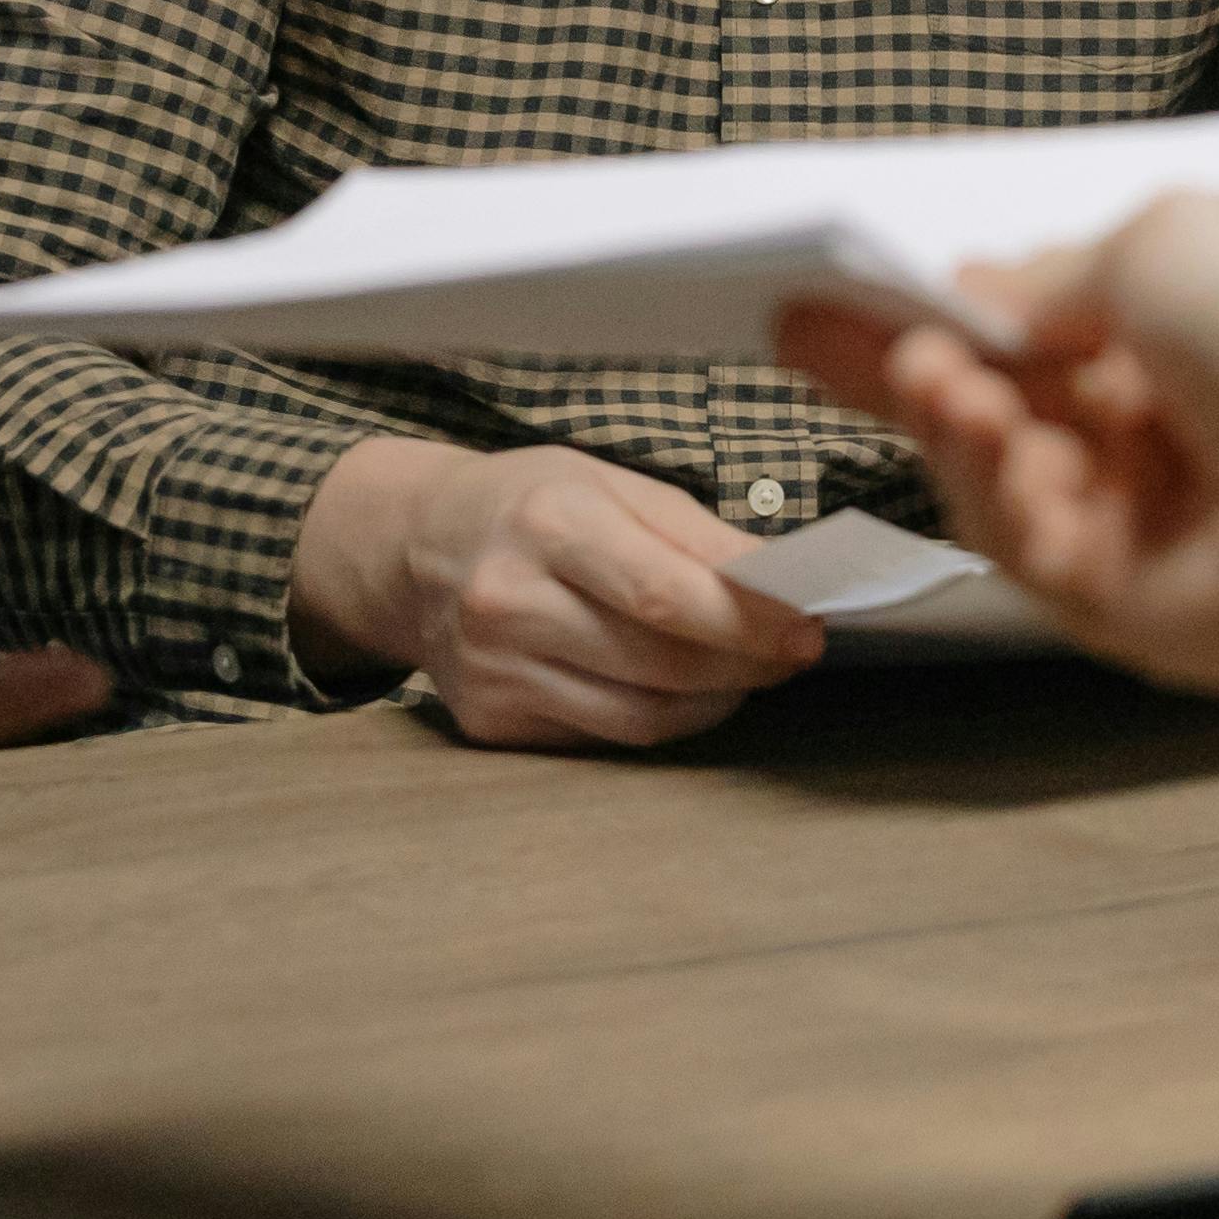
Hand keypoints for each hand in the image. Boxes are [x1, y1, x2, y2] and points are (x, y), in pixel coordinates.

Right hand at [288, 439, 829, 748]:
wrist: (411, 549)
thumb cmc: (526, 505)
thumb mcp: (607, 482)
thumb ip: (696, 534)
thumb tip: (781, 587)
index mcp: (546, 522)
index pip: (666, 595)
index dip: (748, 622)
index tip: (807, 629)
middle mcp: (510, 601)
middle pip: (661, 663)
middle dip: (746, 665)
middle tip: (791, 653)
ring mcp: (494, 670)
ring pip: (641, 717)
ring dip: (714, 701)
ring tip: (743, 672)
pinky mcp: (490, 719)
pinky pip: (605, 737)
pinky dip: (659, 718)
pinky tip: (678, 689)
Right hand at [783, 198, 1218, 697]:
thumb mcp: (1157, 242)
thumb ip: (1048, 277)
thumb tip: (977, 295)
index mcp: (1174, 348)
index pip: (1026, 341)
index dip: (932, 323)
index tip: (836, 300)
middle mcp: (1155, 441)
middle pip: (992, 418)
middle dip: (904, 375)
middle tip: (813, 337)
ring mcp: (1140, 529)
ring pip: (995, 489)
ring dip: (955, 428)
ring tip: (945, 382)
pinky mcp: (1130, 609)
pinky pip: (1028, 557)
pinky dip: (1003, 498)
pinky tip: (1005, 444)